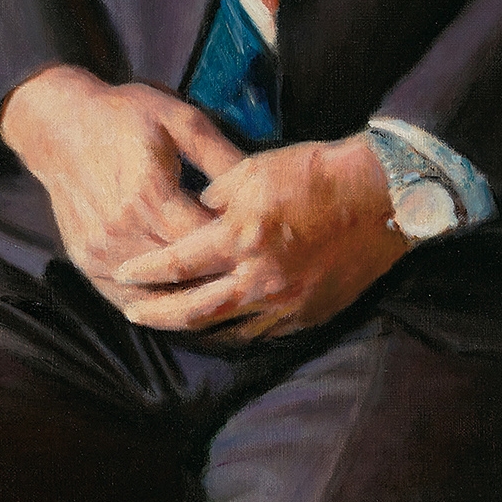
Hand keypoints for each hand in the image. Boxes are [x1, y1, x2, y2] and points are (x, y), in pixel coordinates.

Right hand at [0, 66, 242, 304]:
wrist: (59, 126)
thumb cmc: (125, 117)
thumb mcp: (179, 120)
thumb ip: (220, 155)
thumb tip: (262, 185)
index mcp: (150, 193)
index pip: (206, 239)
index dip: (237, 246)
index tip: (263, 248)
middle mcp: (122, 229)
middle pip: (184, 274)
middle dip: (220, 278)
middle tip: (253, 280)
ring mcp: (100, 250)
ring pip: (156, 294)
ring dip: (191, 300)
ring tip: (226, 299)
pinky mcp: (86, 260)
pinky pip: (126, 298)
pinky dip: (157, 305)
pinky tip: (184, 304)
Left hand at [109, 135, 407, 338]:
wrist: (379, 194)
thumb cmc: (314, 173)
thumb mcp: (252, 170)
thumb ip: (215, 197)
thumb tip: (197, 213)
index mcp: (241, 238)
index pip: (177, 264)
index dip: (144, 271)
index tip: (122, 273)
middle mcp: (260, 278)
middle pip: (194, 310)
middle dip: (157, 314)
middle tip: (133, 313)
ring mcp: (287, 302)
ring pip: (228, 330)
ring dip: (196, 329)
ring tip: (175, 323)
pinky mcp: (311, 313)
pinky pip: (265, 332)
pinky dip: (238, 330)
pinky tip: (226, 325)